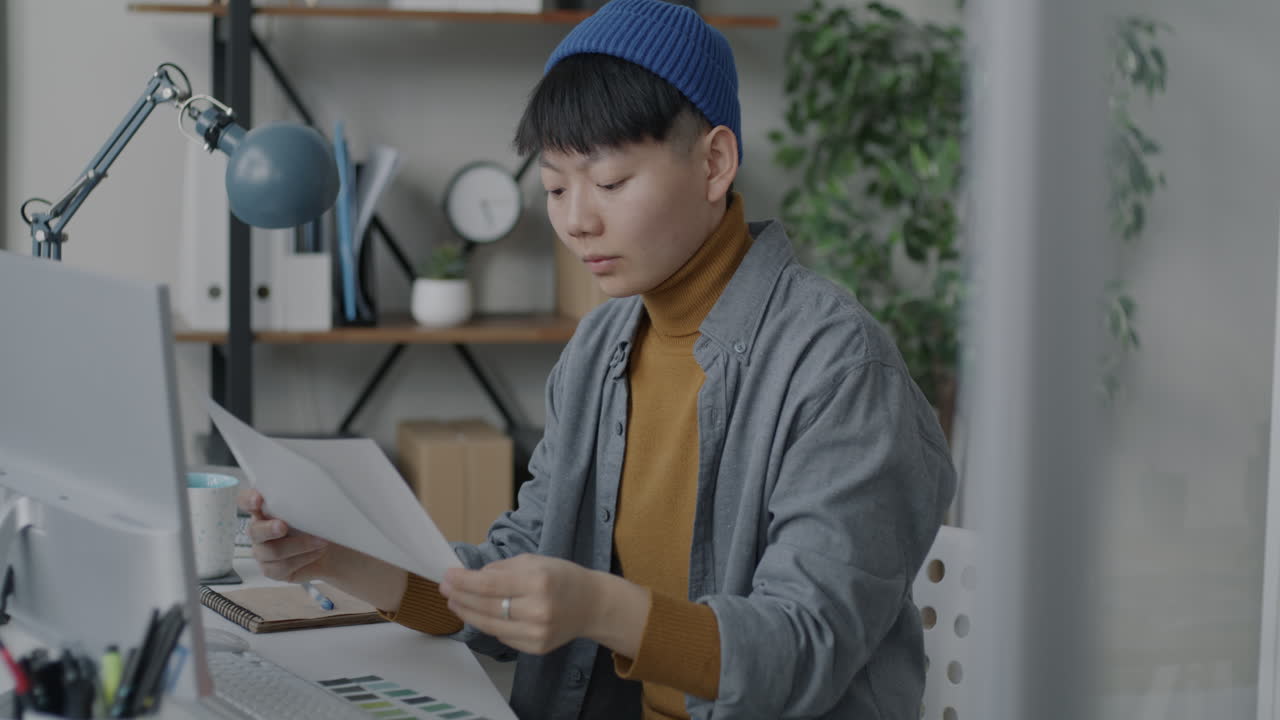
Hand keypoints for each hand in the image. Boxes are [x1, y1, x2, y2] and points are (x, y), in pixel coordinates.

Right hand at [237, 488, 331, 582]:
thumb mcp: (312, 508)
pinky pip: (282, 567)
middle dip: (269, 529)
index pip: (245, 501)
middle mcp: (259, 530)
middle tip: (283, 527)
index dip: (247, 500)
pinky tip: (317, 552)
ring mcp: (263, 551)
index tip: (258, 499)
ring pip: (272, 551)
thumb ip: (302, 502)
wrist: (330, 549)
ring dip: (300, 545)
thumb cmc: (317, 523)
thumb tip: (311, 494)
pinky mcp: (272, 569)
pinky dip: (304, 558)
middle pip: (254, 531)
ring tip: (321, 541)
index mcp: (263, 509)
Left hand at [440, 554, 615, 655]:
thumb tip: (473, 576)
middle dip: (461, 596)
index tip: (448, 576)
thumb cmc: (563, 578)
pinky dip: (487, 624)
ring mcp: (537, 632)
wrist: (592, 605)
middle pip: (486, 606)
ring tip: (454, 602)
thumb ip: (503, 568)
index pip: (489, 585)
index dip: (464, 581)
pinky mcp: (536, 648)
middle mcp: (537, 610)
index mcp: (538, 582)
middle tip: (445, 588)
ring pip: (490, 625)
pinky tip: (477, 614)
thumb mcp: (535, 561)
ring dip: (467, 613)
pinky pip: (502, 636)